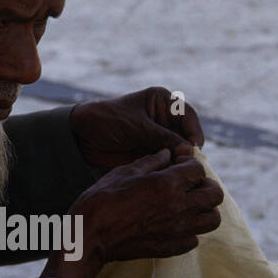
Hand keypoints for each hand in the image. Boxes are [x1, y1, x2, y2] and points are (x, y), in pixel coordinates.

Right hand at [42, 148, 222, 277]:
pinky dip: (190, 230)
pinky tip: (174, 223)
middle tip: (191, 184)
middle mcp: (178, 208)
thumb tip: (167, 154)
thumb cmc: (101, 201)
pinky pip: (195, 239)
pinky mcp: (170, 248)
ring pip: (212, 219)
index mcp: (167, 185)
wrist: (89, 237)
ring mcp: (176, 230)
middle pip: (215, 195)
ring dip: (204, 209)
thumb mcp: (123, 172)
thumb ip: (151, 161)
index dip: (190, 164)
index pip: (198, 169)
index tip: (179, 165)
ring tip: (188, 205)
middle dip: (206, 185)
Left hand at [69, 86, 203, 169]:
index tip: (195, 148)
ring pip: (178, 151)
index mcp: (162, 102)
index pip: (188, 116)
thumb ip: (162, 137)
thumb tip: (189, 150)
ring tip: (178, 172)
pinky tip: (168, 176)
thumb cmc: (107, 120)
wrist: (82, 135)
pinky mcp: (151, 153)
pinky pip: (166, 162)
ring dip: (179, 161)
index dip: (194, 132)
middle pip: (186, 135)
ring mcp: (158, 137)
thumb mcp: (136, 127)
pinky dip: (169, 169)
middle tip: (188, 164)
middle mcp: (164, 119)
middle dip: (188, 150)